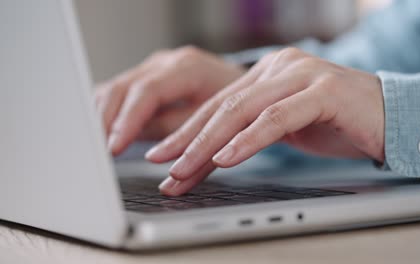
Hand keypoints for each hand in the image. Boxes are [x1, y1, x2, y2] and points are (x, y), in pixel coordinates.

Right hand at [95, 46, 245, 154]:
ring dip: (101, 117)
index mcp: (187, 67)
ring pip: (115, 88)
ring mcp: (153, 68)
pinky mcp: (145, 79)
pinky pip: (119, 93)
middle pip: (123, 87)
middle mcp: (166, 63)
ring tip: (93, 146)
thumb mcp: (215, 122)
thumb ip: (181, 135)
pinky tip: (99, 133)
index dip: (128, 120)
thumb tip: (148, 154)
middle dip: (106, 120)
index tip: (115, 146)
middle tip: (96, 150)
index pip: (148, 91)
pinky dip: (106, 113)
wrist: (244, 89)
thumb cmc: (235, 106)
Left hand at [145, 47, 384, 195]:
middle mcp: (279, 67)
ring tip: (183, 168)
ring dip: (208, 143)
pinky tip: (227, 157)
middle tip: (162, 163)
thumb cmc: (337, 122)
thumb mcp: (283, 129)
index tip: (162, 156)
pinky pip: (277, 118)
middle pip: (222, 106)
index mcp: (267, 73)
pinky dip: (249, 140)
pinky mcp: (323, 91)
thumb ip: (248, 137)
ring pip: (243, 110)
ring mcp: (301, 74)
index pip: (217, 104)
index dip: (186, 131)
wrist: (392, 116)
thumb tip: (207, 158)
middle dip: (188, 138)